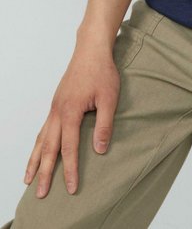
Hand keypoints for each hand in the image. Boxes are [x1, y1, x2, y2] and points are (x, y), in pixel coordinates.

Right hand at [23, 44, 119, 197]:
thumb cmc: (102, 72)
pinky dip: (38, 144)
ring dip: (35, 160)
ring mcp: (54, 108)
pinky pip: (43, 129)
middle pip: (48, 148)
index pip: (69, 148)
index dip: (70, 170)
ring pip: (41, 139)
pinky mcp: (56, 104)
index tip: (71, 188)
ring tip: (28, 179)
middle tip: (40, 194)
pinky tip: (38, 152)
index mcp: (70, 111)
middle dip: (44, 173)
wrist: (91, 50)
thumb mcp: (109, 97)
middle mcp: (58, 112)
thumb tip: (99, 150)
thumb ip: (104, 124)